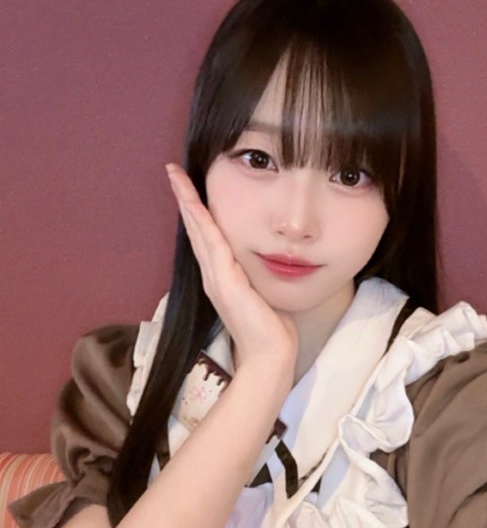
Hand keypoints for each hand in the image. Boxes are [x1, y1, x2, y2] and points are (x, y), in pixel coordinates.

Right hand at [166, 164, 297, 374]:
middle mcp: (213, 274)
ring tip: (176, 177)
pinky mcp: (225, 281)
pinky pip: (212, 243)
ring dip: (187, 202)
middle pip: (196, 228)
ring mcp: (216, 277)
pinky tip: (194, 201)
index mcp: (221, 276)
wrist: (270, 356)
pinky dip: (201, 220)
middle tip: (173, 172)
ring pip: (199, 231)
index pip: (206, 236)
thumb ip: (257, 274)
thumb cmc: (270, 328)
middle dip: (185, 198)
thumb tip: (267, 259)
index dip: (196, 211)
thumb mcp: (263, 292)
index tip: (188, 187)